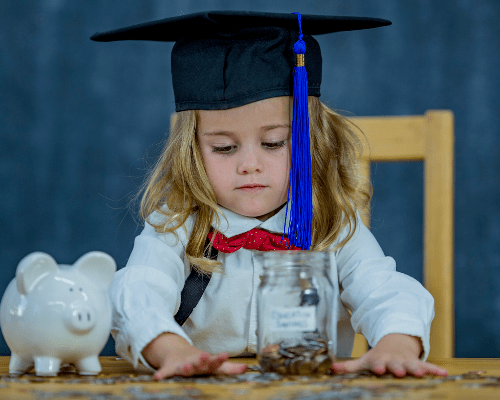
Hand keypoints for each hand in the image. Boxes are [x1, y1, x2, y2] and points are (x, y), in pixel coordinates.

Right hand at [142, 332, 247, 379]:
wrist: (178, 353)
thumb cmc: (201, 361)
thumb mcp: (215, 365)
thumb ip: (229, 368)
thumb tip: (245, 368)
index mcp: (206, 363)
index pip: (214, 361)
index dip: (219, 359)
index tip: (225, 355)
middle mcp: (195, 362)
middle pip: (200, 362)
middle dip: (203, 360)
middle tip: (206, 356)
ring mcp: (182, 365)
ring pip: (183, 367)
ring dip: (185, 367)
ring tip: (186, 367)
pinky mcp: (170, 368)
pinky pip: (165, 372)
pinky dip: (161, 374)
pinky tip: (157, 378)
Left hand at [331, 334, 447, 377]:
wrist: (395, 342)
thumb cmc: (378, 357)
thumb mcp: (364, 360)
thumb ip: (349, 366)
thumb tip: (331, 369)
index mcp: (380, 361)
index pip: (378, 364)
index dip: (378, 366)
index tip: (378, 369)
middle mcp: (394, 361)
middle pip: (396, 365)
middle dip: (398, 368)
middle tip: (399, 371)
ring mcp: (407, 361)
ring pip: (413, 365)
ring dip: (417, 369)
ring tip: (422, 373)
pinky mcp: (418, 363)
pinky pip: (428, 366)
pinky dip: (435, 369)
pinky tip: (444, 374)